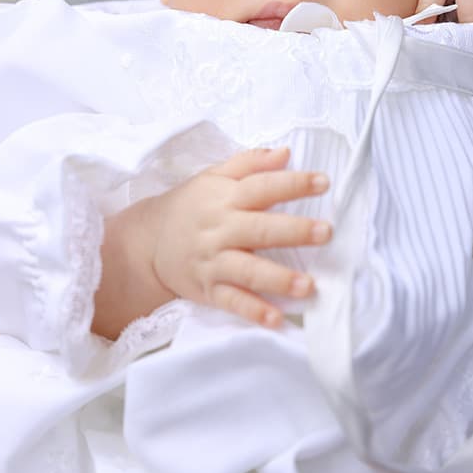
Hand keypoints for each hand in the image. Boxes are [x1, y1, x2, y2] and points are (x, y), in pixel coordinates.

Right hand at [108, 146, 331, 330]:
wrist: (146, 242)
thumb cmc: (190, 205)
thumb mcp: (213, 176)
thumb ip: (250, 163)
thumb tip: (285, 153)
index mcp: (224, 198)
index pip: (261, 187)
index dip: (292, 184)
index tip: (323, 182)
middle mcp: (220, 230)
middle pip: (259, 229)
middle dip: (294, 231)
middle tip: (326, 231)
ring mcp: (214, 262)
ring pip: (248, 270)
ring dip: (278, 279)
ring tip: (309, 285)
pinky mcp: (208, 290)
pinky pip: (232, 302)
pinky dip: (253, 311)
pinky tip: (277, 319)